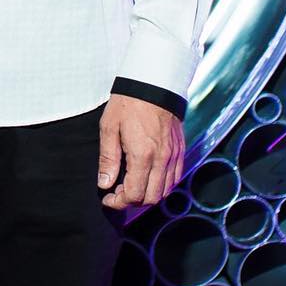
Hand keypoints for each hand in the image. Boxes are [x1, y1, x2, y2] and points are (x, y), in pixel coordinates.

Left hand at [98, 95, 183, 213]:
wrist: (153, 83)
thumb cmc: (129, 102)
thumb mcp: (109, 128)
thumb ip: (107, 159)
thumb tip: (105, 183)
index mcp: (142, 155)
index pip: (134, 194)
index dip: (119, 202)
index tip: (108, 198)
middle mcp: (162, 159)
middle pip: (152, 198)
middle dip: (133, 202)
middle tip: (118, 192)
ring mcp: (174, 155)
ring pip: (166, 191)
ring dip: (148, 194)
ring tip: (132, 184)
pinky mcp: (180, 149)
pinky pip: (176, 177)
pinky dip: (163, 184)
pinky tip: (149, 176)